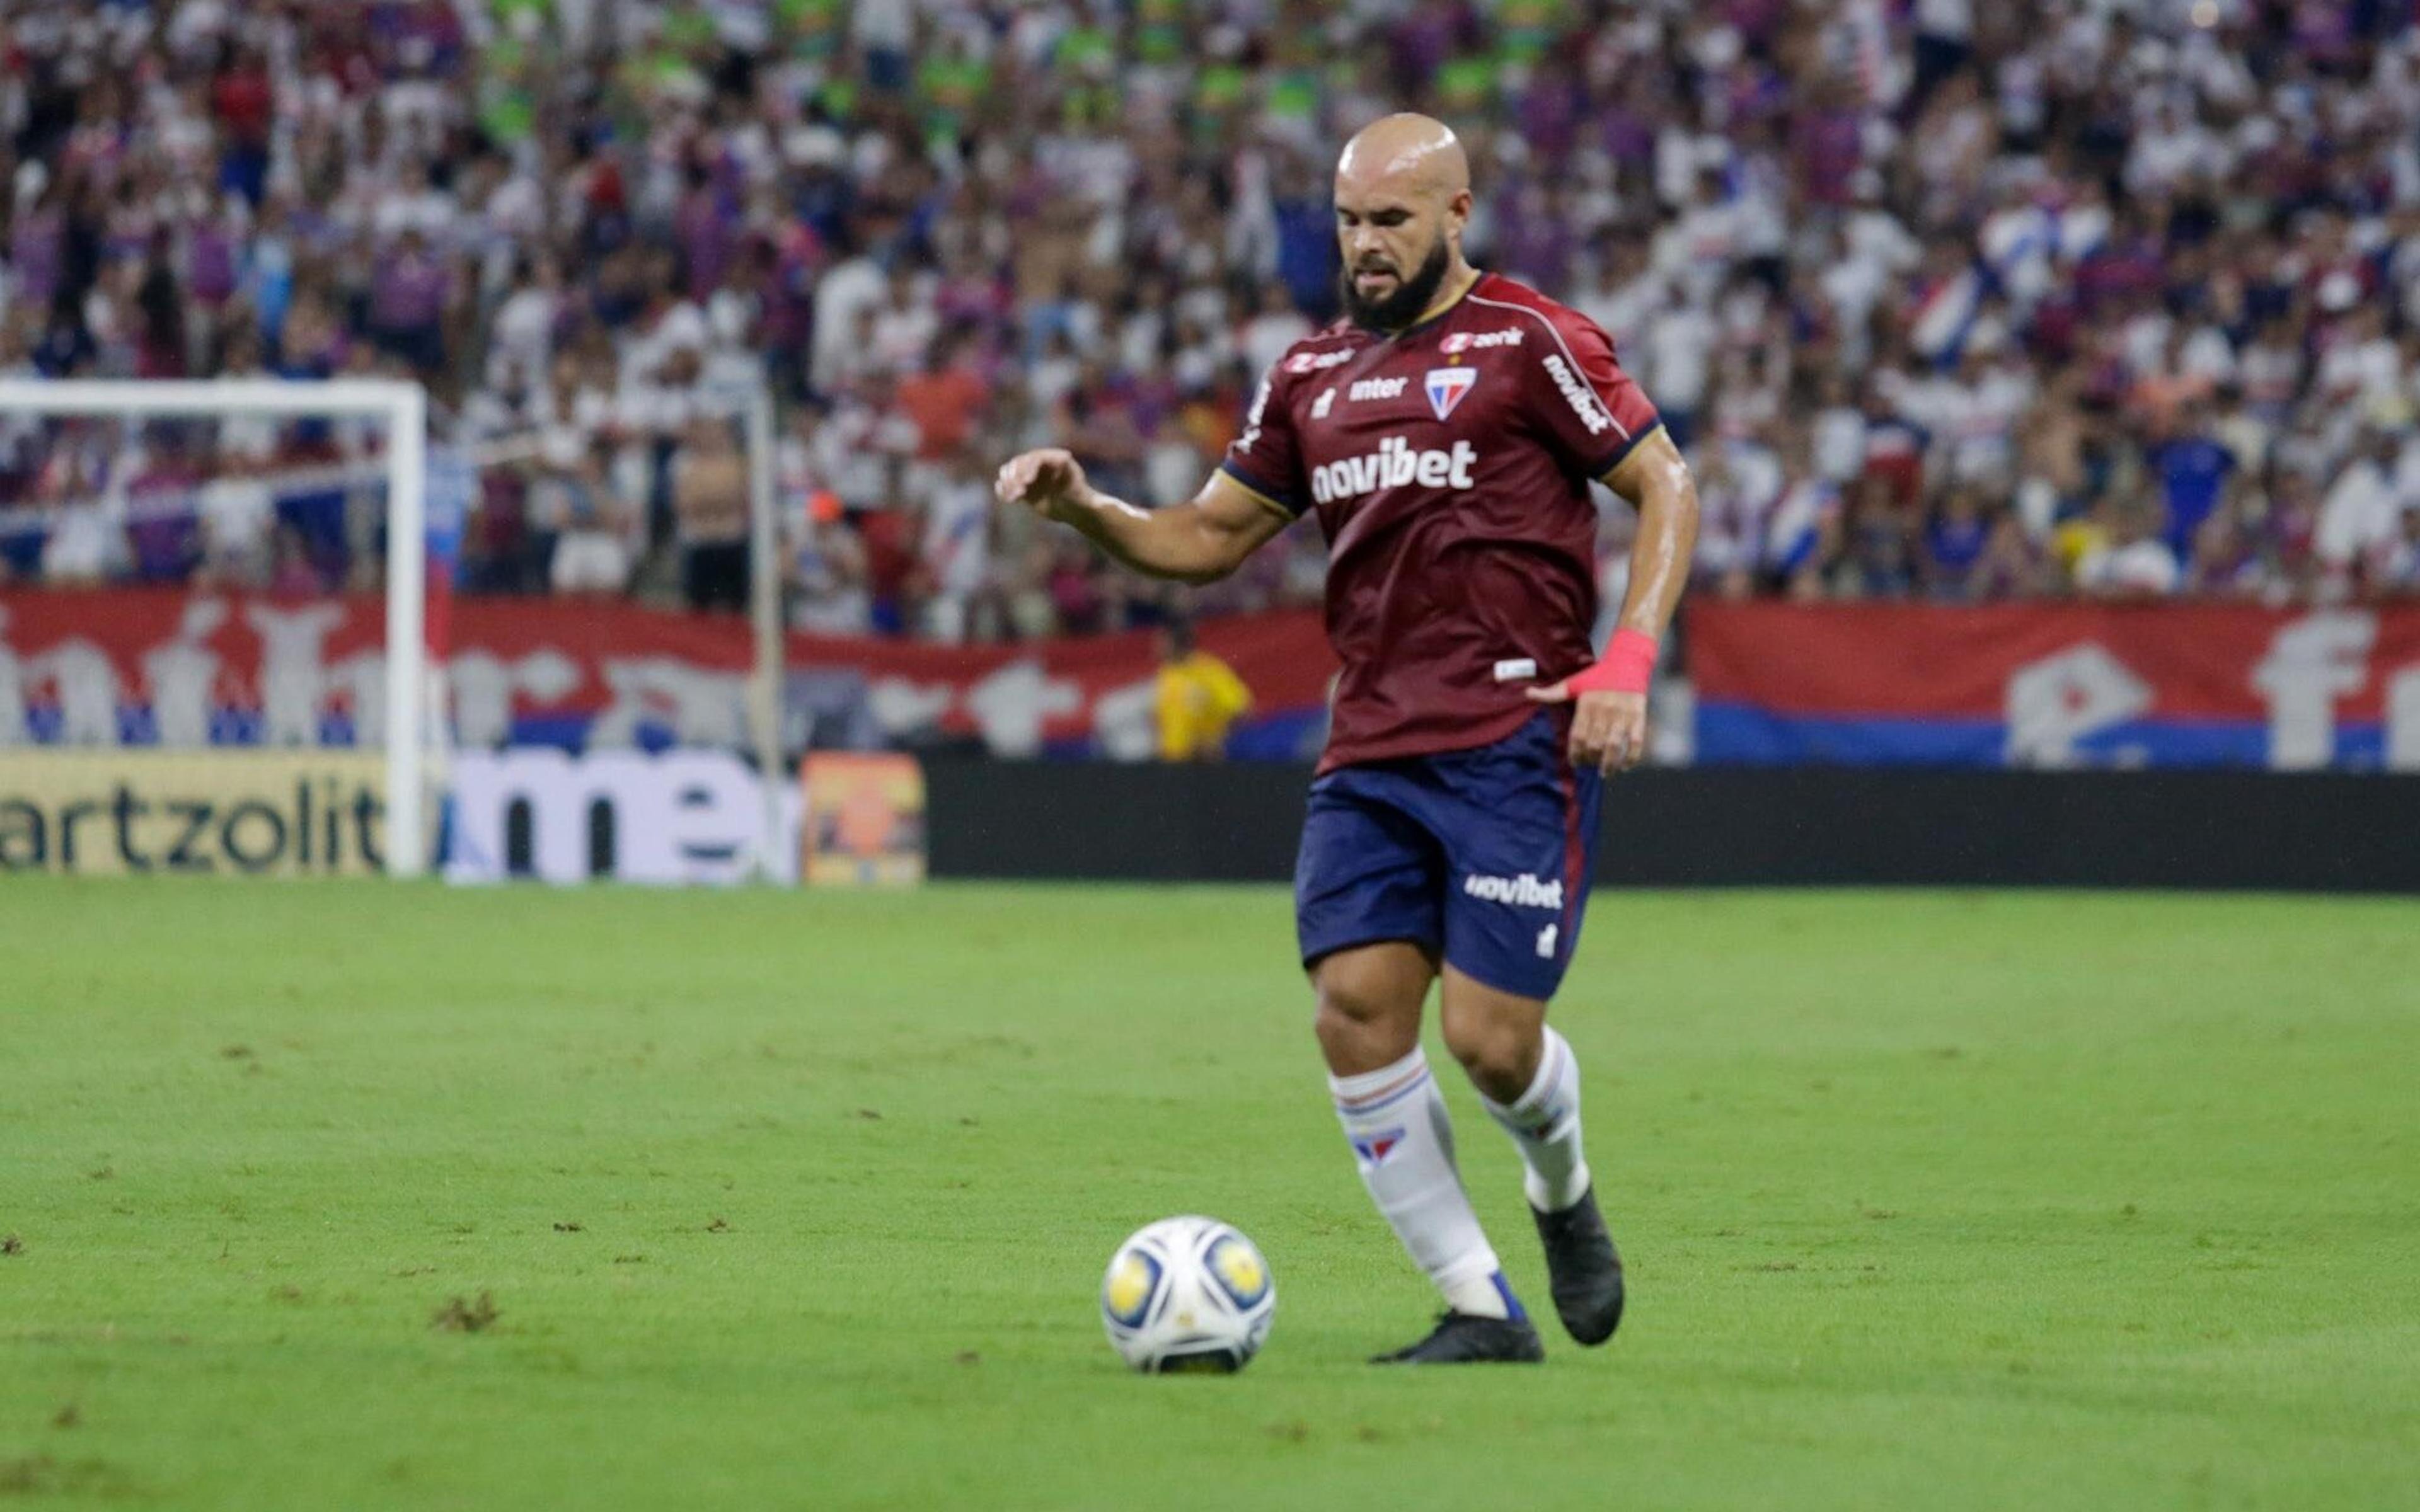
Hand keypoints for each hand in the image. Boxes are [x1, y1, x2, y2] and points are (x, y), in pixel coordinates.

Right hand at [994, 448, 1091, 523]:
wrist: (1072, 509)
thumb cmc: (1081, 500)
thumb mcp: (1085, 496)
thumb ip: (1084, 491)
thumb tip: (1081, 479)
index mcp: (1055, 458)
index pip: (1037, 458)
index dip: (1029, 468)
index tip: (1027, 482)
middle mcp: (1040, 463)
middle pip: (1020, 462)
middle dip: (1016, 477)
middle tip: (1019, 494)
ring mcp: (1029, 472)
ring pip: (1010, 471)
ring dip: (1008, 483)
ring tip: (1013, 499)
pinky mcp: (1021, 484)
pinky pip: (1006, 483)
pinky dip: (1003, 489)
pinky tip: (1008, 500)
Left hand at [1525, 681, 1648, 774]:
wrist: (1627, 662)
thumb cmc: (1597, 676)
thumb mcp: (1573, 683)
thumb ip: (1551, 693)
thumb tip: (1527, 694)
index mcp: (1586, 704)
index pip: (1577, 735)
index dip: (1575, 753)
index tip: (1575, 762)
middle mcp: (1604, 711)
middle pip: (1594, 744)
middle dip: (1590, 759)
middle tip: (1589, 765)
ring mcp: (1622, 715)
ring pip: (1614, 746)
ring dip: (1608, 763)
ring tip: (1604, 772)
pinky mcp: (1638, 717)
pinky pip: (1636, 742)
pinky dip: (1632, 757)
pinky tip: (1625, 766)